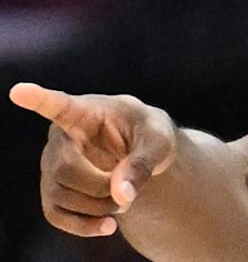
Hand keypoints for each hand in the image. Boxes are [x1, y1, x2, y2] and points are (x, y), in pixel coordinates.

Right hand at [9, 83, 177, 236]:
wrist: (143, 151)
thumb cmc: (149, 133)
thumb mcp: (159, 141)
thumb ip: (143, 163)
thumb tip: (121, 195)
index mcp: (86, 112)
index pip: (59, 105)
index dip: (39, 99)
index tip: (19, 90)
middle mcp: (62, 136)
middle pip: (65, 169)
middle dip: (100, 187)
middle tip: (128, 189)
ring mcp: (53, 164)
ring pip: (60, 194)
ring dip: (96, 206)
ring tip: (124, 201)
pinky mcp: (55, 189)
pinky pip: (55, 213)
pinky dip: (81, 225)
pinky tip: (107, 226)